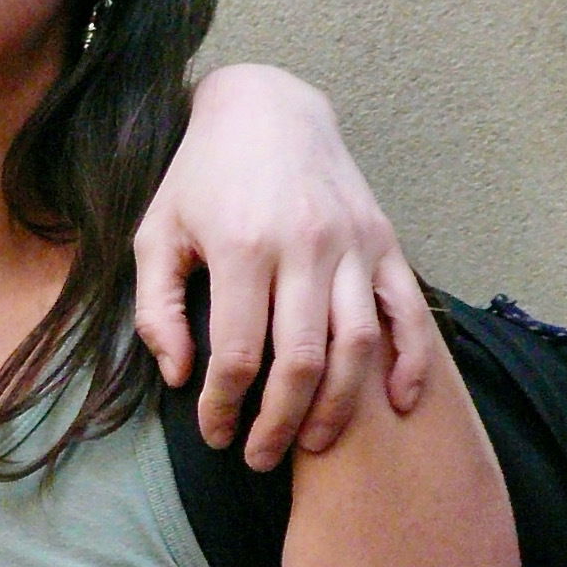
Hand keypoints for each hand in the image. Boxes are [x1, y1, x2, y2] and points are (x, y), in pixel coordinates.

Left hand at [135, 64, 434, 470]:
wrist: (267, 108)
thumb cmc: (200, 178)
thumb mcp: (156, 233)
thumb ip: (156, 309)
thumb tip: (178, 375)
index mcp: (243, 247)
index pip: (238, 353)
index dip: (225, 406)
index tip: (215, 433)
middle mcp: (305, 247)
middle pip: (302, 360)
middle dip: (280, 422)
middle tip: (259, 458)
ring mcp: (353, 244)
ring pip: (358, 345)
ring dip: (339, 407)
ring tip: (314, 445)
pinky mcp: (384, 241)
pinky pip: (408, 312)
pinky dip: (410, 363)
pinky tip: (396, 406)